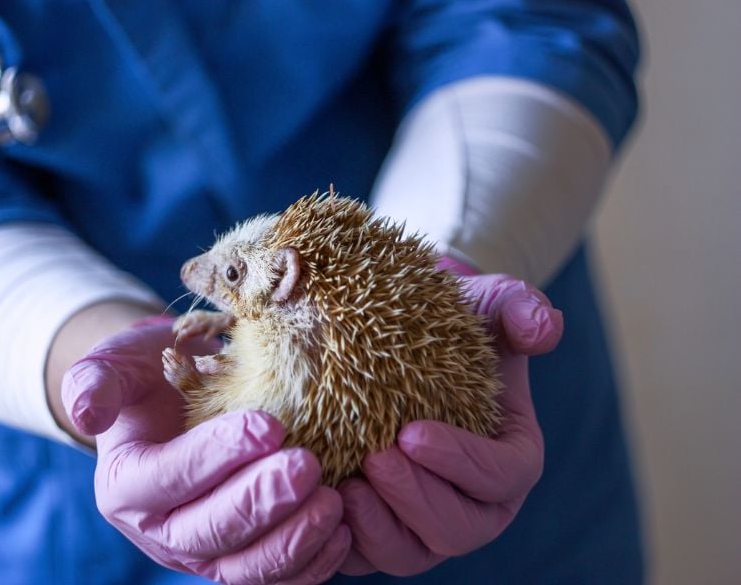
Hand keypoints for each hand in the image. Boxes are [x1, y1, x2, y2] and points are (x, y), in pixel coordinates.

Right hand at [62, 317, 350, 583]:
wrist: (173, 399)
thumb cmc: (148, 378)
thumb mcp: (113, 366)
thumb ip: (94, 383)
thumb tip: (85, 414)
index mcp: (126, 485)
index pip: (168, 480)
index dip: (216, 457)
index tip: (268, 425)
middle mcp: (159, 530)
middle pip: (209, 533)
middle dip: (261, 502)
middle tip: (306, 465)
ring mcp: (201, 551)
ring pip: (243, 568)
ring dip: (291, 540)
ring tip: (332, 501)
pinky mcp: (238, 558)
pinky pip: (273, 578)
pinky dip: (309, 564)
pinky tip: (341, 530)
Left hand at [338, 260, 562, 575]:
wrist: (400, 347)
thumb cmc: (452, 329)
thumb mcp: (488, 305)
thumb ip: (519, 307)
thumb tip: (545, 328)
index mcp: (510, 460)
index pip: (501, 477)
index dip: (461, 462)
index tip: (412, 433)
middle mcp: (475, 505)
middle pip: (459, 529)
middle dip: (416, 499)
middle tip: (375, 458)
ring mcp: (426, 525)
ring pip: (411, 553)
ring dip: (379, 528)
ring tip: (346, 487)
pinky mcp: (380, 533)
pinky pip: (365, 558)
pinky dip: (345, 542)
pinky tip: (320, 504)